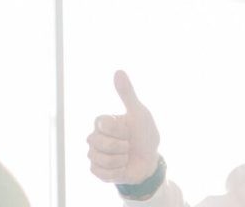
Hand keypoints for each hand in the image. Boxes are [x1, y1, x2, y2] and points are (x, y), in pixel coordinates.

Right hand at [87, 70, 160, 184]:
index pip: (102, 124)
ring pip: (99, 159)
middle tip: (128, 146)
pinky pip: (100, 173)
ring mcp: (94, 154)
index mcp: (103, 122)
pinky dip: (116, 172)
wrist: (150, 160)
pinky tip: (122, 168)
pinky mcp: (96, 170)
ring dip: (119, 160)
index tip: (129, 131)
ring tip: (126, 157)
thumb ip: (127, 94)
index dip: (119, 130)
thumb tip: (118, 71)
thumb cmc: (144, 134)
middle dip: (119, 147)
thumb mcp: (139, 113)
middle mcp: (95, 137)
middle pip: (97, 142)